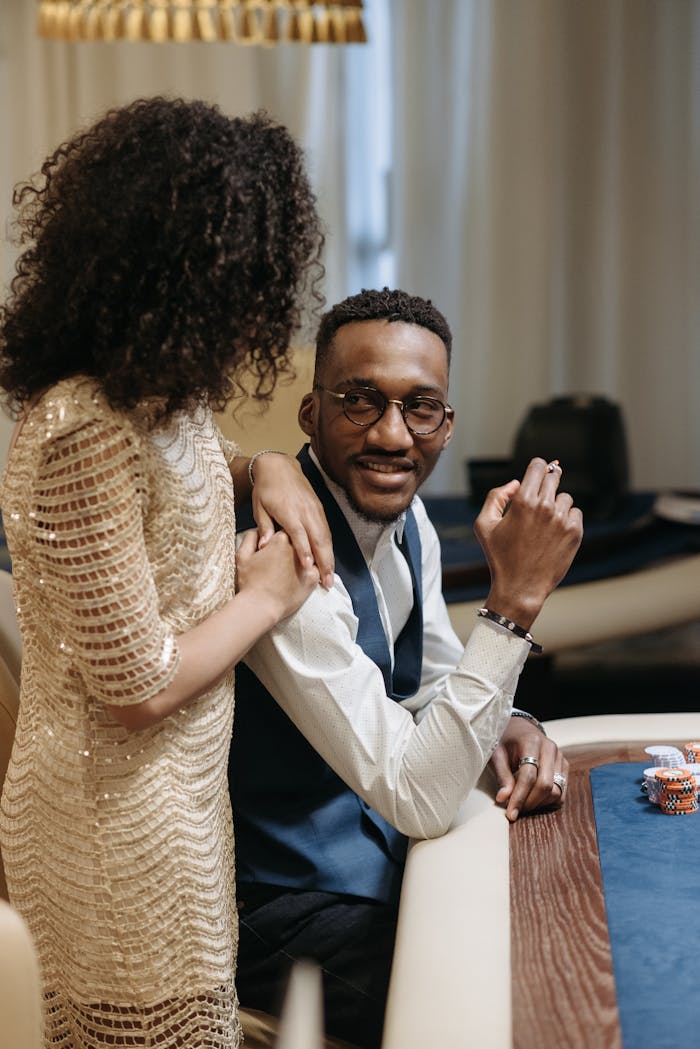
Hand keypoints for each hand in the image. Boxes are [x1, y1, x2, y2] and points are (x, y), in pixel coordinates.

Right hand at [236, 528, 319, 623]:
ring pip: (309, 556)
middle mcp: (297, 548)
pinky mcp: (313, 579)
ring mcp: (308, 563)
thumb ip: (251, 537)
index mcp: (281, 539)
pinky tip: (298, 579)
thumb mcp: (242, 555)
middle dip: (292, 548)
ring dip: (302, 559)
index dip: (279, 539)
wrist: (260, 607)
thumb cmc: (249, 583)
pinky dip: (309, 573)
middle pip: (299, 542)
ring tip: (289, 571)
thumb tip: (259, 531)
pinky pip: (315, 570)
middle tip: (280, 561)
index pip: (286, 530)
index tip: (274, 548)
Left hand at [250, 453, 333, 588]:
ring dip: (329, 557)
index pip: (299, 534)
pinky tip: (329, 560)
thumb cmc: (265, 489)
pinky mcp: (319, 509)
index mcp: (289, 510)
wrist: (278, 466)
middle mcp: (305, 510)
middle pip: (318, 539)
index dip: (304, 551)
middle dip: (324, 562)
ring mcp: (315, 510)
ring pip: (326, 536)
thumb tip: (264, 547)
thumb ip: (264, 527)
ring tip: (330, 577)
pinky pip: (327, 530)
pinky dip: (329, 547)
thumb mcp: (259, 507)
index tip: (308, 568)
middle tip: (326, 582)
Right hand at [474, 458, 582, 628]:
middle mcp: (545, 507)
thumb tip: (515, 484)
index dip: (537, 467)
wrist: (520, 587)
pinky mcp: (575, 533)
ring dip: (556, 504)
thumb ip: (496, 496)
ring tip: (544, 522)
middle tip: (541, 495)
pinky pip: (576, 513)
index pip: (538, 466)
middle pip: (554, 477)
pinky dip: (567, 518)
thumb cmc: (499, 557)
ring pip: (565, 497)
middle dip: (547, 482)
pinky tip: (555, 532)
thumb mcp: (484, 525)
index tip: (537, 471)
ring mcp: (562, 520)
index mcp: (523, 501)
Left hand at [488, 717, 568, 821]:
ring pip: (556, 790)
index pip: (528, 776)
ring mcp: (560, 757)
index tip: (510, 814)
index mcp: (531, 742)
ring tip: (523, 804)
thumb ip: (501, 776)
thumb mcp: (496, 754)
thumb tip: (503, 799)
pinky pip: (562, 790)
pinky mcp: (564, 765)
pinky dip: (549, 800)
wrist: (519, 728)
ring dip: (540, 803)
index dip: (519, 797)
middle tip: (516, 811)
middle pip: (545, 785)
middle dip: (530, 803)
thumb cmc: (505, 741)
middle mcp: (550, 748)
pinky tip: (534, 800)